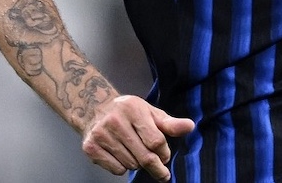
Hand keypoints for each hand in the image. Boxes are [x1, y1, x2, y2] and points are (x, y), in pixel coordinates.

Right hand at [80, 95, 195, 180]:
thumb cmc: (128, 112)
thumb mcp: (150, 113)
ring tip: (135, 152)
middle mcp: (115, 121)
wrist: (94, 108)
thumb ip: (170, 123)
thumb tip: (190, 126)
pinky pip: (117, 169)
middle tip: (162, 173)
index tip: (165, 157)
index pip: (155, 141)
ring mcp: (101, 135)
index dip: (164, 153)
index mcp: (133, 109)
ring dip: (138, 164)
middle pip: (144, 156)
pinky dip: (123, 167)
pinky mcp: (91, 147)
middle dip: (156, 167)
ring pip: (131, 164)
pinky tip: (121, 155)